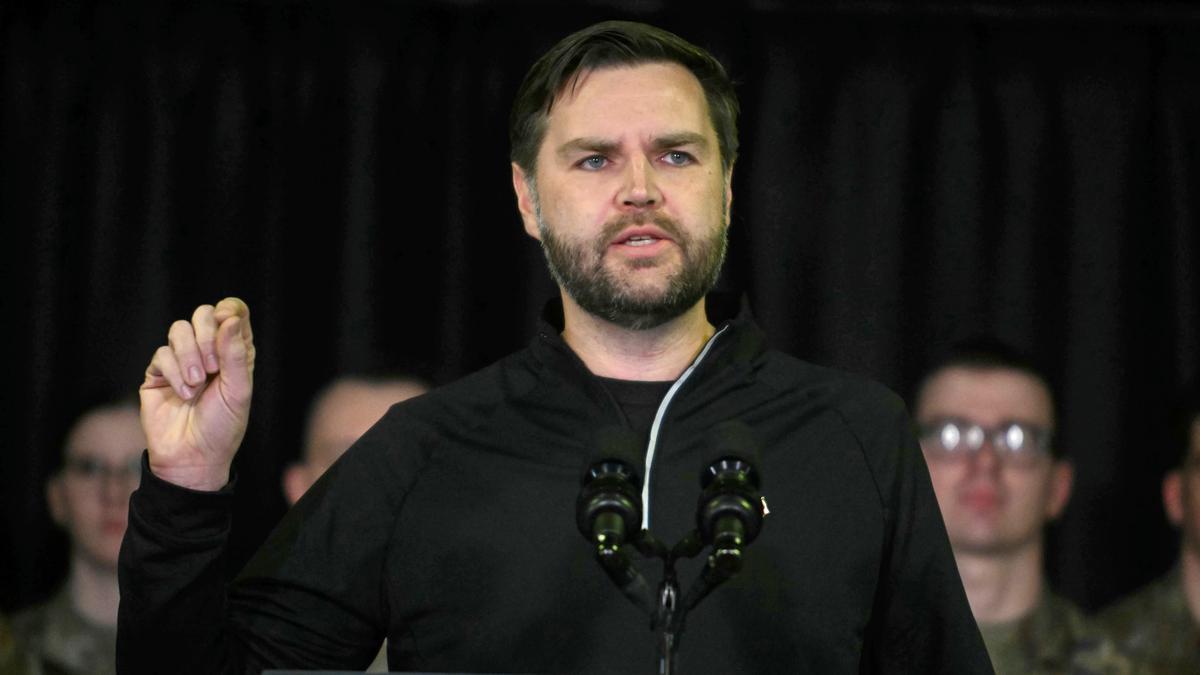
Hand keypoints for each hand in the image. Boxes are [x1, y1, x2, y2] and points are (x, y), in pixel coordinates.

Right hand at [140, 298, 254, 490]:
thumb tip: (230, 318)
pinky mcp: (158, 373)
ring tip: (197, 383)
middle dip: (207, 335)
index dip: (230, 309)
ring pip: (179, 329)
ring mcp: (182, 361)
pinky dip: (174, 371)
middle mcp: (208, 352)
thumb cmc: (222, 427)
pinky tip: (184, 393)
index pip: (232, 313)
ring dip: (189, 354)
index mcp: (234, 353)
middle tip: (212, 366)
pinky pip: (161, 353)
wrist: (193, 457)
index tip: (228, 320)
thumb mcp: (238, 391)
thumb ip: (235, 354)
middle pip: (203, 314)